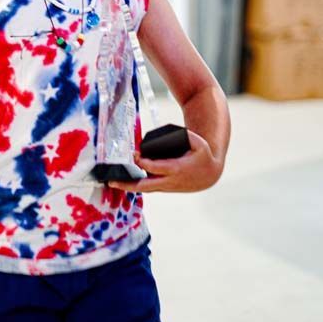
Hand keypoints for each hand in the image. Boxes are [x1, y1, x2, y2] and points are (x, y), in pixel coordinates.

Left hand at [108, 131, 223, 193]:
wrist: (209, 174)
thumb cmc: (202, 155)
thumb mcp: (198, 143)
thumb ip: (186, 136)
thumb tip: (171, 132)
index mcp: (177, 169)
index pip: (155, 168)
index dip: (143, 162)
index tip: (135, 155)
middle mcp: (170, 181)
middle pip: (145, 185)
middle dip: (128, 184)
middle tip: (112, 180)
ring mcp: (167, 187)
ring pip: (145, 189)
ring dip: (129, 186)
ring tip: (113, 181)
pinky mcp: (164, 188)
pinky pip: (148, 188)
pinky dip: (136, 185)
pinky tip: (123, 181)